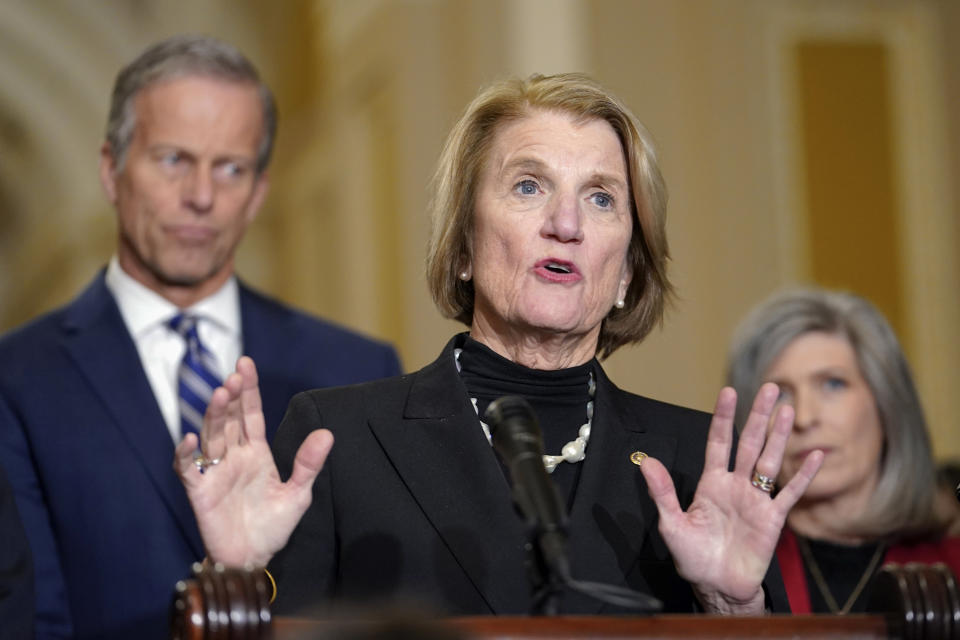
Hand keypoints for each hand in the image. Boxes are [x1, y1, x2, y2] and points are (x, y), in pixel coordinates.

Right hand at [174, 356, 333, 567]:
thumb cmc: (273, 526)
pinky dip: (184, 454)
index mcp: (256, 453)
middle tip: (234, 376)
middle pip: (229, 420)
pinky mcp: (200, 492)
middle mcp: (233, 457)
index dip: (248, 390)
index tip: (245, 364)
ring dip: (212, 415)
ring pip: (211, 437)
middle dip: (230, 397)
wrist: (253, 558)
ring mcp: (215, 472)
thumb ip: (308, 464)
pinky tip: (189, 439)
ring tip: (219, 393)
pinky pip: (188, 470)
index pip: (250, 415)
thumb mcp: (298, 494)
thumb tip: (327, 434)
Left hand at [639, 383, 822, 613]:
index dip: (724, 417)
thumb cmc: (694, 557)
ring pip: (770, 460)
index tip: (728, 391)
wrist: (717, 586)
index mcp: (711, 483)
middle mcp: (736, 485)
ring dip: (780, 436)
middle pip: (749, 443)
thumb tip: (646, 463)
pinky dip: (804, 475)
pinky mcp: (773, 519)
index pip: (719, 442)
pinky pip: (790, 493)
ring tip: (788, 410)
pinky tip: (816, 456)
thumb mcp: (672, 524)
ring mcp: (756, 500)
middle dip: (759, 415)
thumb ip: (662, 493)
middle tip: (771, 387)